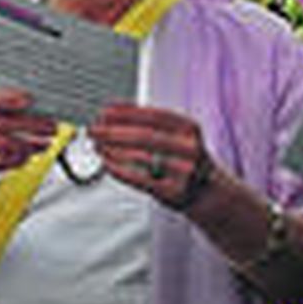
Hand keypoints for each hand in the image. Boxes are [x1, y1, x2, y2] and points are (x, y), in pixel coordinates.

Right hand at [0, 87, 56, 190]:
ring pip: (0, 143)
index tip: (31, 99)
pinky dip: (17, 160)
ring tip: (44, 143)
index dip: (8, 97)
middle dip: (30, 124)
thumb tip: (38, 107)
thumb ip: (1, 110)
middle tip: (50, 126)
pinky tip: (27, 156)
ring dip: (28, 144)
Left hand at [88, 102, 212, 211]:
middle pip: (143, 136)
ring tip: (97, 145)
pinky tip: (107, 163)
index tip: (104, 111)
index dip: (126, 112)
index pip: (152, 115)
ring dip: (112, 150)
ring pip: (139, 157)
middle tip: (93, 129)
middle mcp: (188, 148)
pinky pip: (139, 179)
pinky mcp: (173, 191)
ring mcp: (182, 171)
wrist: (208, 192)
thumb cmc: (184, 158)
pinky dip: (119, 170)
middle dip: (113, 131)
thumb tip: (112, 112)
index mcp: (189, 128)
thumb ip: (149, 122)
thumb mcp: (177, 134)